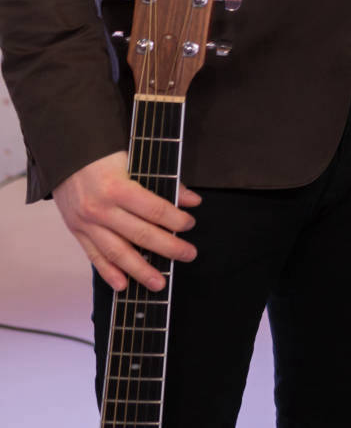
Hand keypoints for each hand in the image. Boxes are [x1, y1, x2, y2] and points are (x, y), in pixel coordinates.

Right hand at [53, 150, 199, 292]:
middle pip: (140, 234)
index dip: (176, 219)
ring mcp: (87, 224)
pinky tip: (123, 285)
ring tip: (159, 283)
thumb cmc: (104, 158)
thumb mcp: (136, 162)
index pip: (154, 210)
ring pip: (117, 252)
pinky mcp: (77, 232)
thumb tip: (191, 200)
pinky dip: (109, 273)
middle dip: (168, 247)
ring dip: (140, 270)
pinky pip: (94, 256)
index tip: (190, 224)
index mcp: (117, 188)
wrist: (65, 159)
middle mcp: (101, 209)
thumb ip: (164, 182)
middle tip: (188, 254)